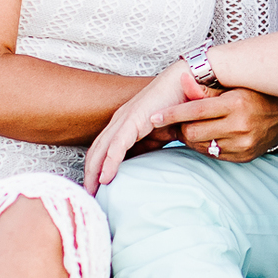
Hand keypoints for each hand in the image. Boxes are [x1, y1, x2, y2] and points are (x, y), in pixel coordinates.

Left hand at [85, 61, 202, 192]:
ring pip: (101, 149)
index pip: (102, 149)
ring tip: (92, 192)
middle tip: (88, 196)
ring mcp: (125, 118)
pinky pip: (117, 145)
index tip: (95, 188)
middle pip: (96, 151)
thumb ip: (151, 146)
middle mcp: (119, 120)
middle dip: (89, 174)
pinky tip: (106, 178)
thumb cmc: (178, 105)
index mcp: (124, 123)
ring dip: (94, 172)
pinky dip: (109, 162)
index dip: (95, 168)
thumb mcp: (162, 133)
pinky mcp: (134, 119)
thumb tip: (146, 166)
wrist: (189, 81)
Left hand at [158, 88, 277, 161]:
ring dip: (192, 137)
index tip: (154, 117)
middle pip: (193, 132)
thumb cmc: (255, 95)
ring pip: (201, 146)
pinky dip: (207, 145)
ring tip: (195, 127)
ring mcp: (243, 144)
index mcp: (236, 104)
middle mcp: (240, 126)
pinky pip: (214, 154)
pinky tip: (210, 135)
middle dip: (182, 127)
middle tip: (179, 120)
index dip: (171, 114)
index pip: (195, 111)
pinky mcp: (244, 157)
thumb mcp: (233, 86)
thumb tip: (182, 79)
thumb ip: (205, 88)